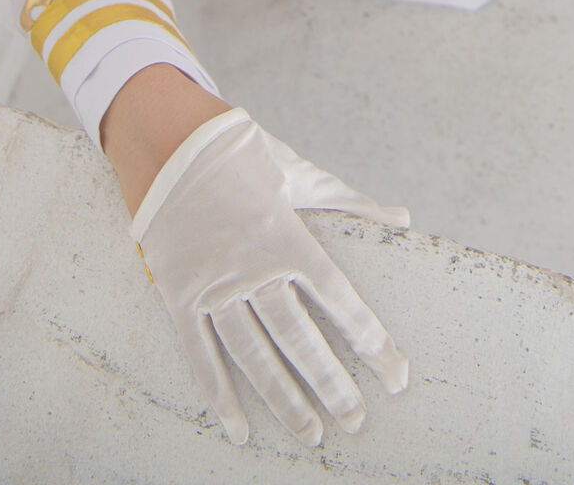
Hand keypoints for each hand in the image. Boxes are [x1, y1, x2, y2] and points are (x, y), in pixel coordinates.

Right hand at [132, 107, 409, 445]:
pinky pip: (199, 353)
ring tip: (311, 433)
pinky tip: (239, 429)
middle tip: (357, 420)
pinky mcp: (179, 293)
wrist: (169, 139)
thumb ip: (351, 204)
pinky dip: (218, 394)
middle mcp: (252, 265)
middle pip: (298, 337)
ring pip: (253, 354)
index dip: (369, 338)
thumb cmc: (242, 154)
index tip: (393, 372)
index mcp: (287, 235)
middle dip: (331, 383)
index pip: (339, 298)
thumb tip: (403, 218)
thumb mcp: (300, 175)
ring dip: (283, 399)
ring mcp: (213, 283)